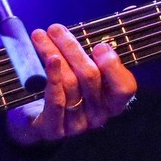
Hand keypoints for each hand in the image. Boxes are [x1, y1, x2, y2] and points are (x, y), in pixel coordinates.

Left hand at [6, 25, 137, 143]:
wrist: (35, 120)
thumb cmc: (63, 87)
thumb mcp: (83, 70)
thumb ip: (96, 55)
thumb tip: (109, 38)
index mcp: (112, 103)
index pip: (125, 88)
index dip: (113, 66)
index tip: (98, 46)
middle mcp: (98, 116)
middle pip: (91, 77)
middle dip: (72, 48)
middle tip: (55, 30)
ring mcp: (77, 126)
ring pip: (70, 83)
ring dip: (54, 54)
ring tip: (40, 36)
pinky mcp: (54, 130)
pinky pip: (56, 101)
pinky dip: (53, 76)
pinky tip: (49, 59)